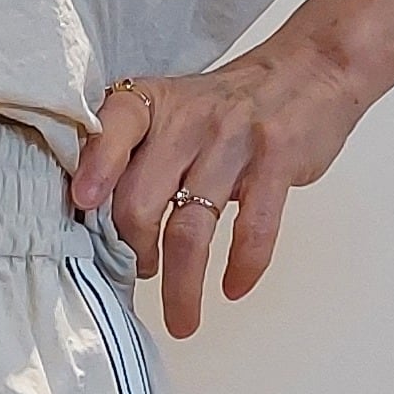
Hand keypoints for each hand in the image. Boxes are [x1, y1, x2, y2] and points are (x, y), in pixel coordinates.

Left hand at [68, 36, 367, 333]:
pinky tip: (233, 288)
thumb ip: (133, 153)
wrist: (309, 71)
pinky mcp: (276, 162)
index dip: (95, 168)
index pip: (112, 128)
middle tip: (140, 276)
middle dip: (133, 255)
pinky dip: (242, 267)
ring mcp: (233, 141)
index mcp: (153, 105)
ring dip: (181, 287)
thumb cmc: (228, 106)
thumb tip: (93, 222)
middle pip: (140, 202)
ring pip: (191, 230)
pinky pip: (253, 229)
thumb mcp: (173, 111)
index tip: (83, 205)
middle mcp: (188, 120)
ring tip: (181, 321)